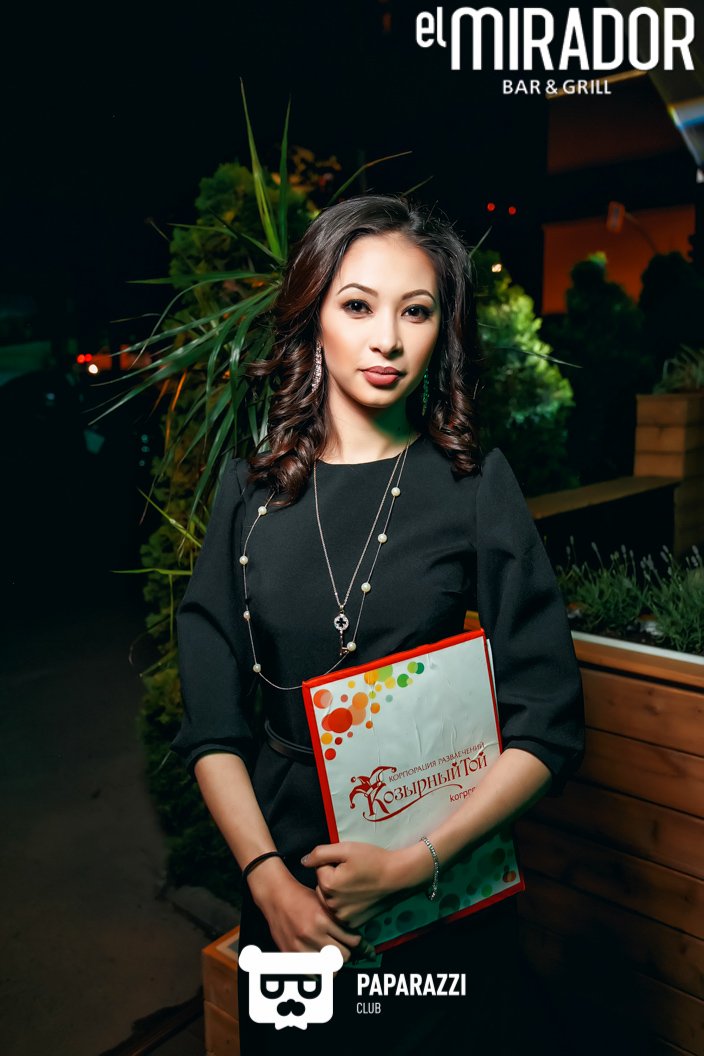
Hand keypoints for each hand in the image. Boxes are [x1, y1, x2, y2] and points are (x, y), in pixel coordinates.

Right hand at [247, 857, 374, 963]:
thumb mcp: (324, 903)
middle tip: (345, 949)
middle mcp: (312, 934)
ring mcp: (301, 947)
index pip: (352, 941)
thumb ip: (339, 920)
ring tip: (332, 957)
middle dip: (347, 953)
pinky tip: (320, 963)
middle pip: (343, 956)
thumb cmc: (301, 897)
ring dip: (334, 964)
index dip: (362, 946)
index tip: (366, 949)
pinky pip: (313, 975)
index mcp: (323, 919)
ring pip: (330, 968)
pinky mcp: (290, 955)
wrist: (276, 896)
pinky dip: (320, 972)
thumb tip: (356, 938)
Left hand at [301, 841, 402, 929]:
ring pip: (330, 900)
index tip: (348, 863)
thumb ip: (320, 853)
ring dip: (338, 893)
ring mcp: (342, 917)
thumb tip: (304, 861)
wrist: (399, 878)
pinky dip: (346, 905)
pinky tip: (360, 897)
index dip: (333, 863)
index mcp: (328, 885)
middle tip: (353, 873)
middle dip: (332, 879)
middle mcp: (332, 905)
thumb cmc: (374, 861)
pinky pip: (340, 912)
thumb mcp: (346, 849)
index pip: (319, 870)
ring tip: (357, 885)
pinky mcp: (352, 924)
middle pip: (323, 887)